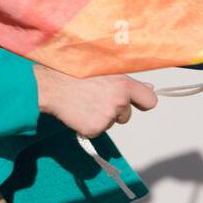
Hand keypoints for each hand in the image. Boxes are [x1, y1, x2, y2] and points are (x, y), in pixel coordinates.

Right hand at [33, 62, 157, 140]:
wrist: (53, 87)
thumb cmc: (76, 74)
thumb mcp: (104, 71)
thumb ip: (128, 82)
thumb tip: (150, 87)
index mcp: (124, 85)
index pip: (150, 100)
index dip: (142, 103)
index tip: (135, 103)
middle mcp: (119, 102)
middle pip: (126, 116)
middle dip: (115, 111)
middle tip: (95, 99)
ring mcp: (107, 117)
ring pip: (110, 123)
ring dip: (100, 117)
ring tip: (84, 103)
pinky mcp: (95, 129)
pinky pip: (97, 131)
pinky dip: (88, 125)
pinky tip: (79, 112)